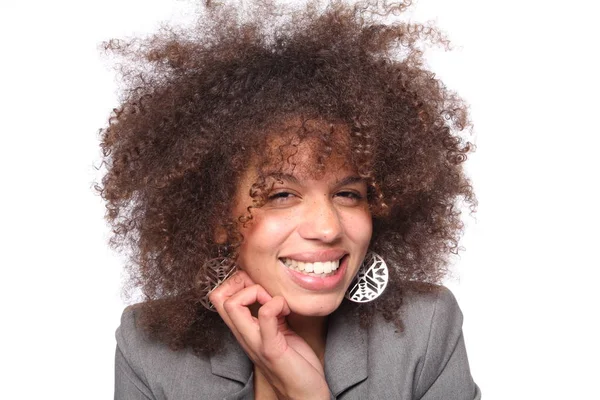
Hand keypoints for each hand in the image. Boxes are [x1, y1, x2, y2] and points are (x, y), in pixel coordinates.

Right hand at [209, 271, 329, 399]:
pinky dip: (276, 303)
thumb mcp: (279, 330)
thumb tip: (272, 291)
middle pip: (219, 297)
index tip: (260, 287)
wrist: (305, 393)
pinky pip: (265, 316)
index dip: (236, 281)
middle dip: (239, 280)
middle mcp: (244, 335)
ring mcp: (255, 342)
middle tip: (263, 289)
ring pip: (233, 305)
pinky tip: (286, 310)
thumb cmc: (295, 363)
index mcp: (244, 329)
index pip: (220, 297)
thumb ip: (271, 313)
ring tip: (275, 301)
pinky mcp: (271, 348)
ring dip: (256, 292)